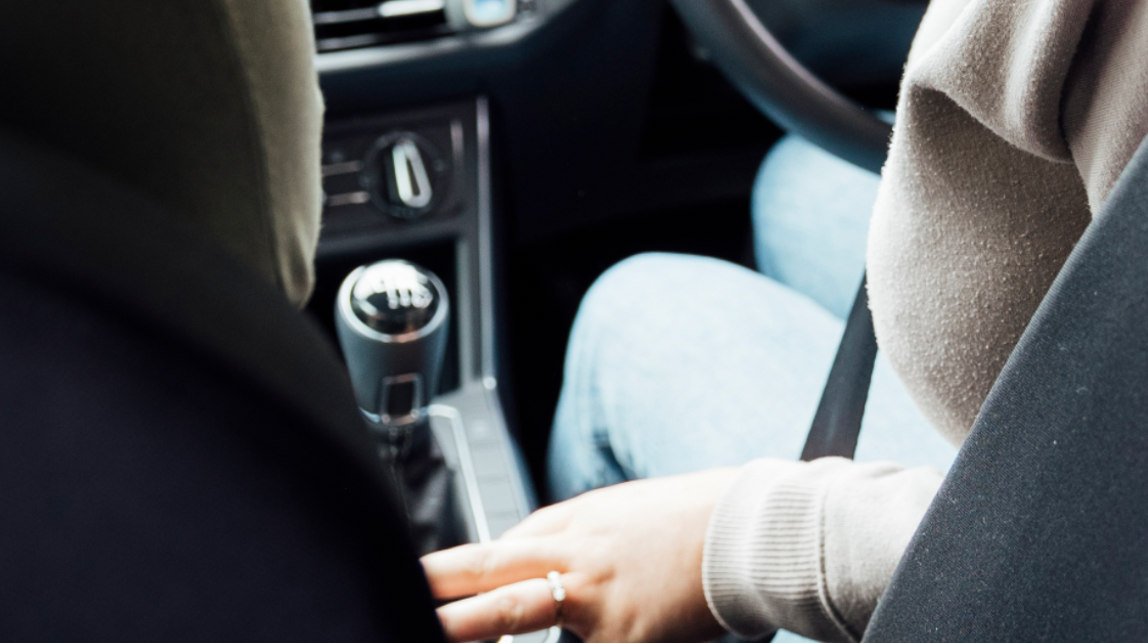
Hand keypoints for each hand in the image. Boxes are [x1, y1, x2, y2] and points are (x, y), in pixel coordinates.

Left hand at [423, 467, 737, 642]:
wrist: (756, 532)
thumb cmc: (697, 524)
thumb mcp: (622, 517)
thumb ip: (572, 541)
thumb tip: (526, 559)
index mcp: (573, 522)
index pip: (496, 550)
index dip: (451, 574)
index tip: (418, 585)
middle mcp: (574, 553)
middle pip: (486, 569)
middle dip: (433, 587)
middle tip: (391, 595)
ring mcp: (596, 597)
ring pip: (516, 612)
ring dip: (470, 624)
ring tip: (435, 629)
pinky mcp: (625, 636)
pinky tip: (610, 635)